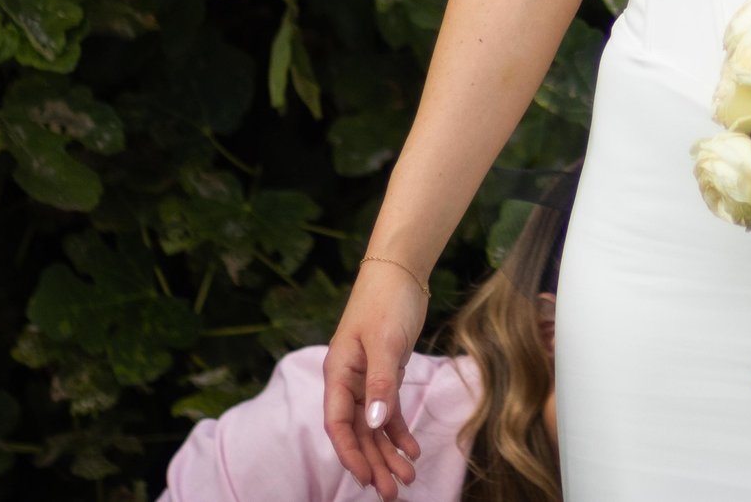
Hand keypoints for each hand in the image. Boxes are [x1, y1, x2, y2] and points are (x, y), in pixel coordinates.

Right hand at [323, 258, 429, 497]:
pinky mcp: (386, 375)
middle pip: (358, 432)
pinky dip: (399, 431)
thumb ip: (380, 384)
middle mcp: (349, 382)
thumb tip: (374, 423)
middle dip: (373, 463)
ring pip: (374, 426)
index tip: (364, 478)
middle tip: (390, 492)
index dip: (350, 453)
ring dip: (388, 453)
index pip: (339, 424)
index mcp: (339, 374)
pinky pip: (389, 411)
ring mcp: (367, 380)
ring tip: (405, 479)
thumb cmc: (386, 301)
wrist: (400, 271)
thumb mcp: (385, 341)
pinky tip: (411, 450)